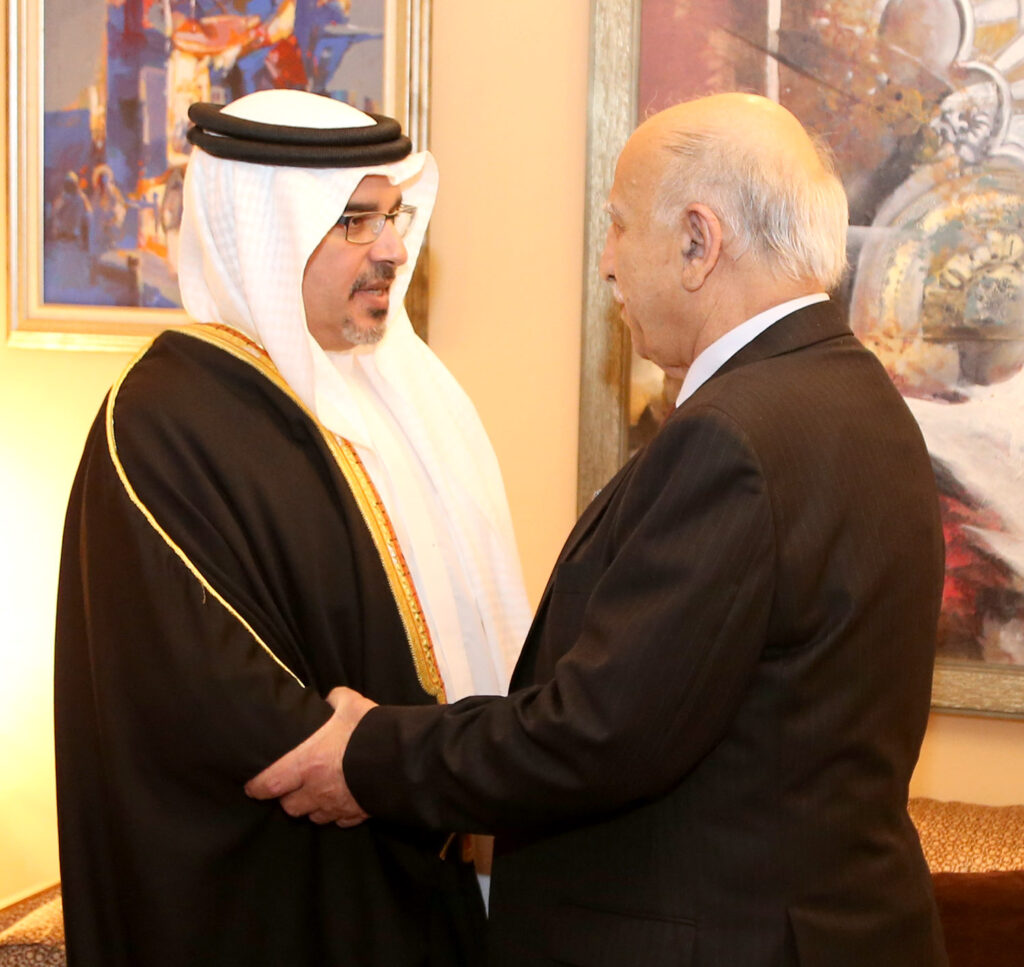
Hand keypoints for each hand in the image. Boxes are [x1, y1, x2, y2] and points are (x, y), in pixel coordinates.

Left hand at [244, 686, 376, 826]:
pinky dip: (337, 814)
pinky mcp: (357, 814)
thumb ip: (335, 700)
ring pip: (314, 817)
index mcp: (307, 764)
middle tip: (292, 786)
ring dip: (312, 807)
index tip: (252, 786)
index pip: (269, 784)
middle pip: (289, 806)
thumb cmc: (369, 732)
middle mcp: (317, 790)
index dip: (256, 787)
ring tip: (317, 794)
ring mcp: (337, 805)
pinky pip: (340, 820)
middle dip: (288, 798)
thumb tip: (329, 697)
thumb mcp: (350, 705)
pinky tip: (342, 801)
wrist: (402, 760)